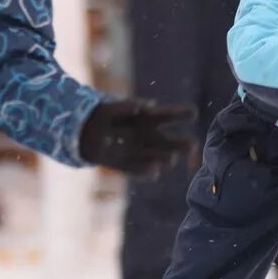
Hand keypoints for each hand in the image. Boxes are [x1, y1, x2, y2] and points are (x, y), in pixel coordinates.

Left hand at [78, 99, 196, 177]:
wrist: (84, 134)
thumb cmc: (101, 116)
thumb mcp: (110, 108)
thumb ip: (125, 106)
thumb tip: (143, 107)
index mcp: (148, 118)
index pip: (169, 115)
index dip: (181, 114)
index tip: (193, 113)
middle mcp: (149, 136)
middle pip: (169, 141)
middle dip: (181, 143)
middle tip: (193, 145)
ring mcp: (140, 151)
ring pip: (157, 156)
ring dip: (164, 158)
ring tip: (170, 159)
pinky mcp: (128, 164)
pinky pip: (139, 169)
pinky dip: (146, 170)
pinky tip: (154, 171)